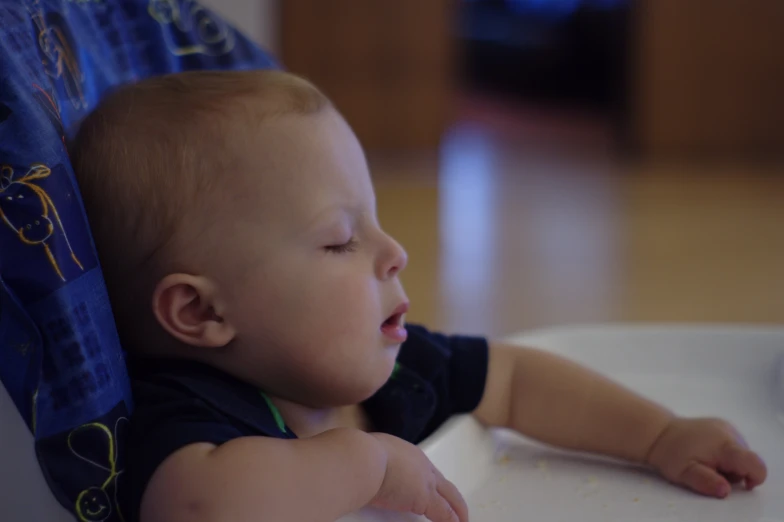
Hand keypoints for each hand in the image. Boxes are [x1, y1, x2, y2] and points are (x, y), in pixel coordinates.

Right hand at [369, 433, 467, 521]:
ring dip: (456, 510)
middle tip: (459, 510)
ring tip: (462, 520)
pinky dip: (452, 520)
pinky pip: (445, 513)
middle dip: (452, 497)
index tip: (434, 491)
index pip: (425, 471)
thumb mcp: (369, 456)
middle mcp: (420, 464)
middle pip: (444, 483)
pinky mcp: (425, 497)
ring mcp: (425, 481)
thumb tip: (365, 470)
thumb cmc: (358, 456)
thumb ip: (374, 465)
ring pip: (450, 497)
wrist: (363, 459)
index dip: (432, 483)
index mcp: (407, 453)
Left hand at [645, 417, 766, 497]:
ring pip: (741, 455)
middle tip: (710, 471)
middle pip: (747, 462)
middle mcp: (729, 432)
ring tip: (706, 461)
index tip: (741, 485)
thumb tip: (726, 490)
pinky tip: (707, 453)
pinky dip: (725, 455)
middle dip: (734, 473)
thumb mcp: (685, 473)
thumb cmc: (671, 454)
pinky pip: (734, 447)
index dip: (755, 478)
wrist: (658, 433)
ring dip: (729, 465)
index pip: (754, 463)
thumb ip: (706, 482)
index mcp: (724, 444)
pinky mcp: (722, 426)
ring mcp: (726, 427)